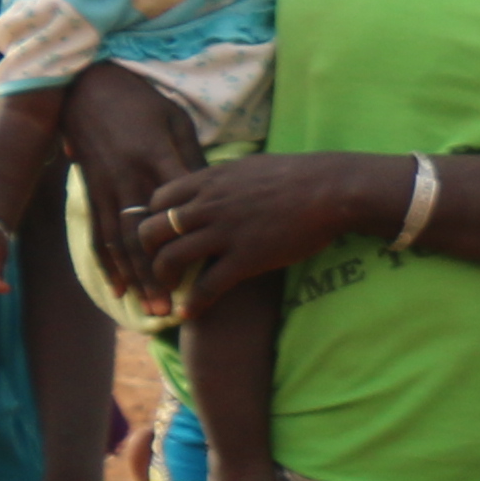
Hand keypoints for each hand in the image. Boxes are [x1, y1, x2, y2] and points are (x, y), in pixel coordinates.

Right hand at [64, 69, 206, 308]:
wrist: (85, 86)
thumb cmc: (140, 100)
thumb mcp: (175, 120)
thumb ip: (191, 158)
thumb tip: (213, 195)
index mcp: (155, 157)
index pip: (177, 208)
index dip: (191, 239)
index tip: (210, 267)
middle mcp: (128, 178)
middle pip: (143, 236)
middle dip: (156, 275)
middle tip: (171, 308)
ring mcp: (105, 187)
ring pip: (118, 242)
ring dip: (133, 279)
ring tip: (148, 307)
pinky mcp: (91, 190)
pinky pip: (97, 232)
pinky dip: (107, 264)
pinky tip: (117, 289)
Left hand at [130, 153, 387, 315]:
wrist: (331, 190)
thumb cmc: (301, 176)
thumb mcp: (251, 166)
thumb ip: (226, 179)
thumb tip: (219, 183)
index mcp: (209, 180)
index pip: (158, 199)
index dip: (152, 217)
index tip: (161, 233)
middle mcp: (208, 206)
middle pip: (152, 230)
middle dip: (148, 251)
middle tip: (159, 264)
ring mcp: (225, 233)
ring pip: (171, 258)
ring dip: (164, 278)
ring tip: (169, 291)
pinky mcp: (245, 259)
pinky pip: (207, 285)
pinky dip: (193, 303)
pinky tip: (188, 314)